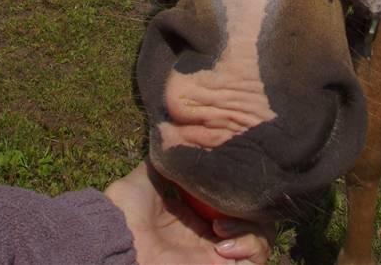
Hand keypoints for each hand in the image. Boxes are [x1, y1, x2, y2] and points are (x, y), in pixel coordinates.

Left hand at [105, 161, 272, 263]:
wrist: (119, 243)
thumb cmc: (128, 211)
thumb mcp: (148, 174)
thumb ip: (168, 156)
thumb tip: (178, 129)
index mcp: (196, 211)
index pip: (233, 197)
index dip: (240, 186)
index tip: (236, 175)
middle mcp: (211, 232)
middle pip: (253, 215)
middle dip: (252, 207)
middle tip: (232, 205)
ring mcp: (218, 253)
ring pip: (262, 236)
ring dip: (251, 228)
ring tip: (219, 229)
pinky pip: (256, 259)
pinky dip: (250, 247)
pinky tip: (223, 245)